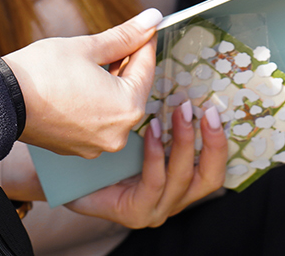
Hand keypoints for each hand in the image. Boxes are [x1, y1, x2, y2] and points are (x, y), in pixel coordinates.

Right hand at [3, 8, 160, 157]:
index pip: (146, 67)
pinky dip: (93, 103)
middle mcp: (119, 133)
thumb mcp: (87, 47)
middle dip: (125, 64)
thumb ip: (124, 35)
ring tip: (93, 62)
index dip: (144, 42)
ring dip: (109, 84)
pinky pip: (95, 121)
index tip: (144, 27)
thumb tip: (153, 18)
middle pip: (131, 90)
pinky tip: (78, 85)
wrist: (1, 100)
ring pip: (113, 107)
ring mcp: (98, 145)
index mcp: (128, 107)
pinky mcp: (77, 148)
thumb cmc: (44, 71)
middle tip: (118, 40)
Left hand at [66, 97, 227, 227]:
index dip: (219, 141)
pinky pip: (154, 181)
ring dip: (184, 142)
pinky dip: (156, 155)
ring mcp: (157, 209)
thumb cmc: (104, 154)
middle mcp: (174, 198)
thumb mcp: (138, 133)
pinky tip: (151, 131)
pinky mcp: (137, 212)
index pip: (212, 167)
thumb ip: (158, 115)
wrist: (65, 179)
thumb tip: (168, 71)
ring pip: (183, 177)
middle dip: (213, 144)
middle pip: (210, 178)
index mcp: (180, 181)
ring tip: (181, 112)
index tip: (216, 109)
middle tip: (209, 112)